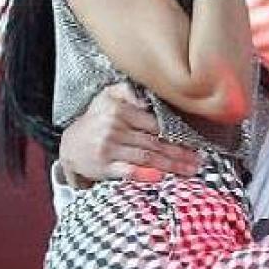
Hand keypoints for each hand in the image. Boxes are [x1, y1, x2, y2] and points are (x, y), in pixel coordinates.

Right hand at [59, 82, 200, 185]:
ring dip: (171, 166)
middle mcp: (114, 128)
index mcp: (119, 110)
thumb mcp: (106, 97)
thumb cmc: (95, 121)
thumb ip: (126, 90)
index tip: (194, 142)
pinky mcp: (104, 167)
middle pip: (154, 142)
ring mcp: (109, 148)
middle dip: (179, 153)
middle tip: (198, 160)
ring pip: (146, 157)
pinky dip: (145, 175)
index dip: (176, 134)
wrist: (70, 147)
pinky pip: (128, 171)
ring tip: (189, 170)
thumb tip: (146, 98)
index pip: (154, 123)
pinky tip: (160, 177)